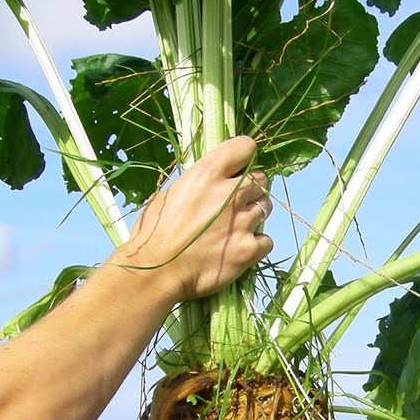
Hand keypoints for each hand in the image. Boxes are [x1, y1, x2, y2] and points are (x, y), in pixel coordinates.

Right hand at [115, 136, 272, 301]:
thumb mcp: (170, 194)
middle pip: (261, 179)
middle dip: (251, 189)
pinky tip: (239, 249)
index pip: (244, 147)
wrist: (156, 272)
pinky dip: (256, 244)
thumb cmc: (154, 233)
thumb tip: (209, 183)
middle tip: (235, 204)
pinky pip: (266, 240)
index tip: (238, 168)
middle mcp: (230, 194)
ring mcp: (242, 222)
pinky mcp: (248, 249)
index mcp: (207, 174)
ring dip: (253, 215)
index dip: (244, 157)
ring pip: (266, 208)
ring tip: (235, 228)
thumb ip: (197, 184)